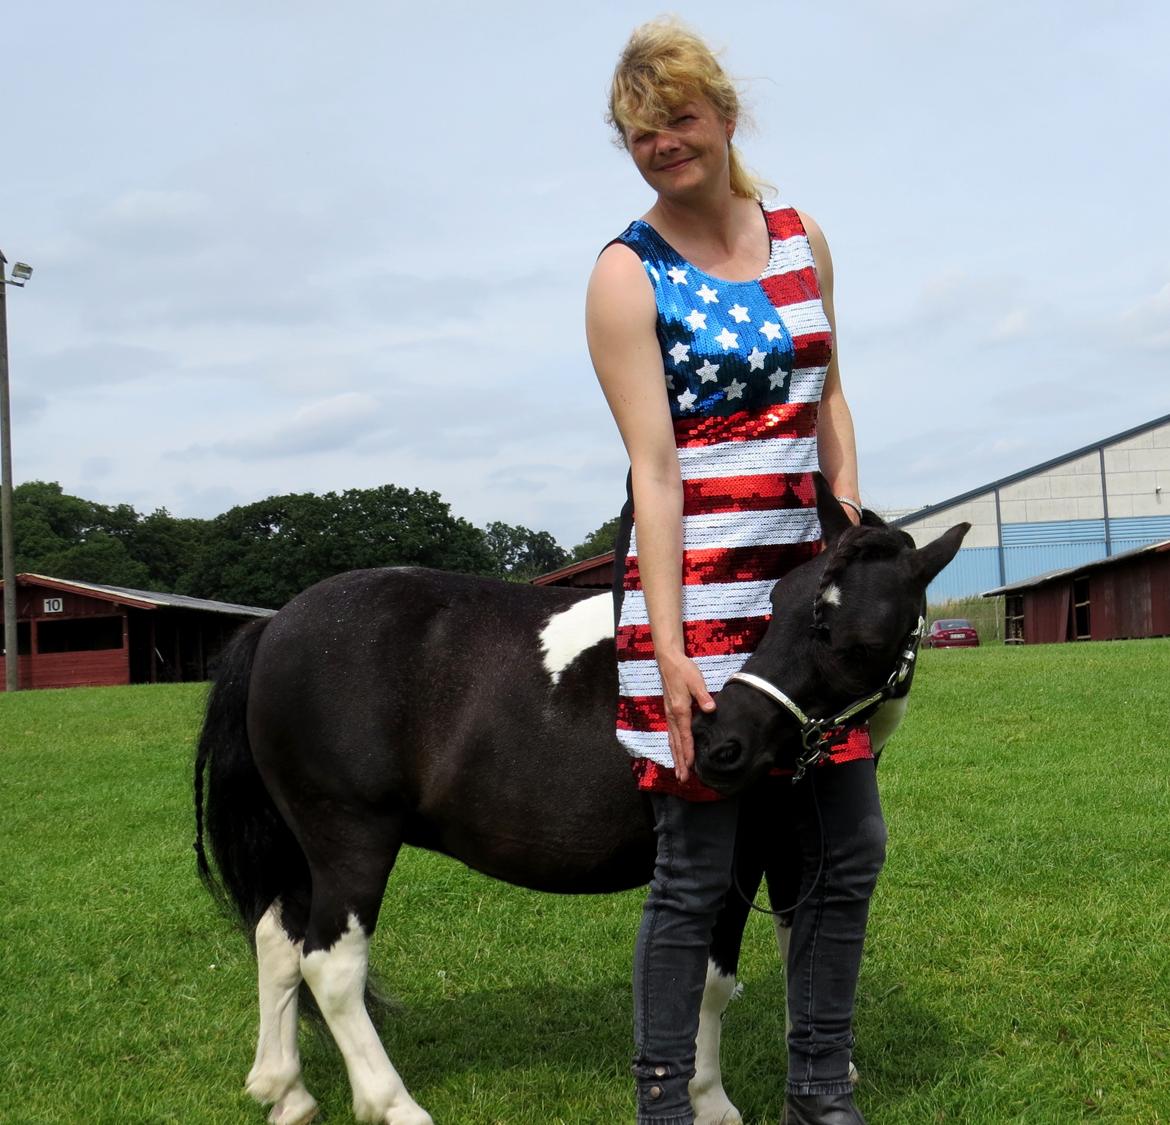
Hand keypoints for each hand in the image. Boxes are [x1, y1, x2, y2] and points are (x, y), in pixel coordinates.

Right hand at [657, 651, 715, 782]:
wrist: (668, 661)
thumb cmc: (683, 670)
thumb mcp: (695, 680)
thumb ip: (703, 695)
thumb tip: (710, 708)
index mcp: (679, 710)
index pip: (685, 735)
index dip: (688, 752)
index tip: (690, 766)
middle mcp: (672, 716)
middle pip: (676, 743)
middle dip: (680, 762)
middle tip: (682, 779)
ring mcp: (669, 715)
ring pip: (672, 741)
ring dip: (675, 758)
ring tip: (678, 773)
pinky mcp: (669, 713)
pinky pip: (671, 735)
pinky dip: (673, 747)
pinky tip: (676, 753)